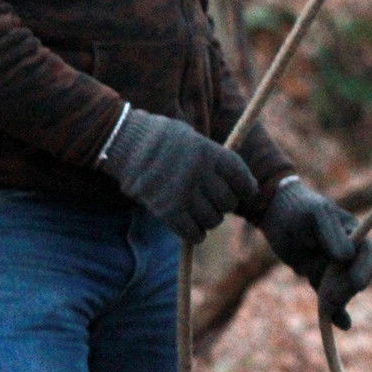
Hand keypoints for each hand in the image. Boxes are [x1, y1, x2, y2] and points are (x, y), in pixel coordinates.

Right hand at [100, 107, 256, 243]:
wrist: (124, 143)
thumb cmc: (159, 138)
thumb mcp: (190, 137)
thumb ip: (212, 157)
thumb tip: (235, 180)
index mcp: (208, 152)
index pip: (241, 176)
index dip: (247, 187)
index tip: (246, 192)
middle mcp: (199, 173)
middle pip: (228, 202)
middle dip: (224, 205)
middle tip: (214, 202)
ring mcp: (183, 193)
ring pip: (213, 220)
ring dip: (209, 220)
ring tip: (198, 212)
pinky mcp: (167, 211)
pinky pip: (193, 233)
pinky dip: (195, 234)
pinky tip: (190, 227)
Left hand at [257, 178, 371, 328]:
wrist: (275, 212)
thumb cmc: (300, 208)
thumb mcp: (316, 216)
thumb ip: (332, 234)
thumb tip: (346, 257)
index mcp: (354, 234)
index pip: (368, 254)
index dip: (364, 270)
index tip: (356, 285)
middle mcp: (348, 252)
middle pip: (356, 277)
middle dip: (346, 290)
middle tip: (330, 299)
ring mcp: (333, 267)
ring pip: (342, 290)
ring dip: (337, 302)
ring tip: (326, 310)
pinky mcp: (319, 278)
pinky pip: (329, 298)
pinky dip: (336, 313)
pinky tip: (342, 325)